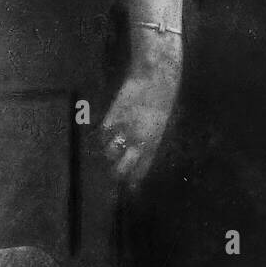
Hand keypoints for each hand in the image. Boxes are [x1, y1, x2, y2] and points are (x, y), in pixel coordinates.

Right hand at [100, 64, 180, 189]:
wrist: (156, 78)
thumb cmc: (161, 100)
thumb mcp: (160, 124)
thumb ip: (149, 141)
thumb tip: (138, 153)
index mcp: (153, 144)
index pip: (140, 171)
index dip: (133, 181)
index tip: (129, 188)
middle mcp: (137, 141)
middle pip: (120, 169)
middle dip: (116, 174)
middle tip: (114, 172)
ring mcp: (124, 130)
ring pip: (108, 152)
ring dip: (109, 151)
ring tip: (113, 145)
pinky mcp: (113, 117)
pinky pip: (103, 133)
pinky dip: (104, 134)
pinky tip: (109, 129)